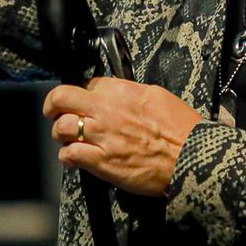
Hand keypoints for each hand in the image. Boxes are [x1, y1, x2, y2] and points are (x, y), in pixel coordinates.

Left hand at [43, 77, 204, 196]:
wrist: (192, 158)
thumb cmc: (182, 129)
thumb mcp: (158, 96)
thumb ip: (131, 93)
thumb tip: (116, 94)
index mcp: (122, 90)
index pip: (86, 84)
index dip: (82, 93)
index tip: (81, 101)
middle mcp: (107, 110)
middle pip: (62, 98)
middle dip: (53, 104)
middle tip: (53, 112)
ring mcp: (102, 136)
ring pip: (61, 128)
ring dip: (61, 133)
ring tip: (68, 139)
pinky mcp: (101, 162)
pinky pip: (69, 155)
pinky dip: (68, 156)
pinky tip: (75, 157)